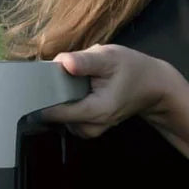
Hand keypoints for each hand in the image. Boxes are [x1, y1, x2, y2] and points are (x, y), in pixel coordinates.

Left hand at [40, 44, 180, 138]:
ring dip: (61, 98)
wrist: (152, 86)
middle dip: (53, 93)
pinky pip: (64, 117)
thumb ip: (85, 61)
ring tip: (78, 82)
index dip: (41, 97)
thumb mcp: (110, 57)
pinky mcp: (85, 129)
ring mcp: (87, 131)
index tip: (36, 83)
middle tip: (66, 75)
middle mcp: (89, 128)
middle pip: (52, 114)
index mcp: (95, 112)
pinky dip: (67, 103)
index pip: (53, 112)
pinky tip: (78, 91)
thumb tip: (63, 62)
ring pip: (57, 116)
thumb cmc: (132, 69)